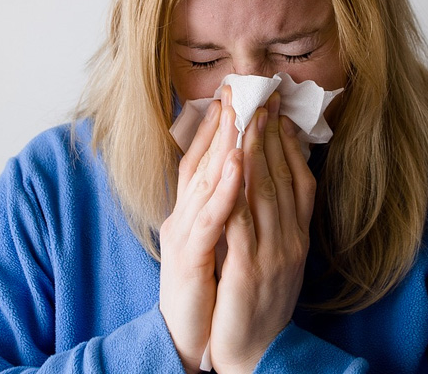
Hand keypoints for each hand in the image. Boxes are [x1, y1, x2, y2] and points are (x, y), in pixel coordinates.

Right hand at [159, 87, 241, 373]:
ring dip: (223, 144)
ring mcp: (183, 236)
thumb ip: (226, 208)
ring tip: (240, 111)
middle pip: (201, 160)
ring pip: (204, 181)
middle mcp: (183, 217)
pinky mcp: (189, 258)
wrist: (190, 340)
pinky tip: (237, 164)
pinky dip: (224, 189)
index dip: (216, 126)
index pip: (202, 159)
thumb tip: (244, 175)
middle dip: (222, 122)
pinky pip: (210, 218)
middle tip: (239, 86)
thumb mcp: (218, 242)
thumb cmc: (207, 290)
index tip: (234, 94)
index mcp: (192, 212)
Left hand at [209, 91, 316, 372]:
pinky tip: (231, 162)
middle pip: (282, 176)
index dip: (287, 140)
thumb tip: (275, 179)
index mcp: (298, 235)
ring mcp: (275, 254)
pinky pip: (242, 222)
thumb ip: (279, 220)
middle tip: (260, 93)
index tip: (275, 106)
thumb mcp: (279, 256)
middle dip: (268, 131)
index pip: (298, 178)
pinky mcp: (251, 271)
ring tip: (246, 112)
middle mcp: (292, 239)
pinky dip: (237, 189)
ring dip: (255, 149)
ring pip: (264, 191)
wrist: (256, 354)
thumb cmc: (262, 302)